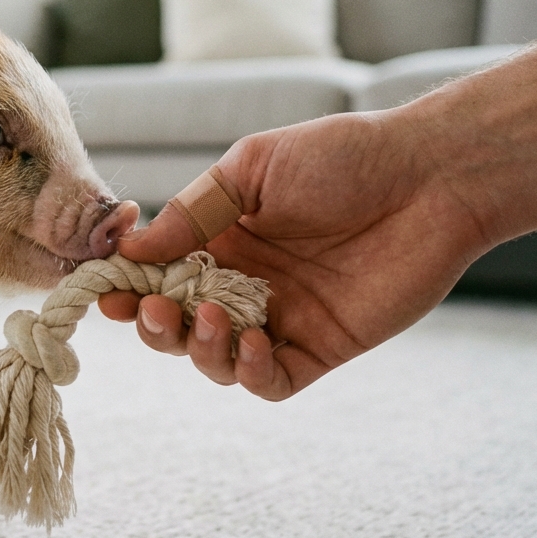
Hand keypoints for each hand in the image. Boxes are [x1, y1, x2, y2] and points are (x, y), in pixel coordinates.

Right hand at [98, 108, 491, 399]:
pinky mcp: (322, 346)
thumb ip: (193, 212)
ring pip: (216, 359)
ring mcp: (281, 317)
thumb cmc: (342, 157)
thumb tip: (130, 247)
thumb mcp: (252, 169)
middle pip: (177, 324)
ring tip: (210, 321)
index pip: (158, 274)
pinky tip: (253, 344)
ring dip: (199, 350)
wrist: (429, 176)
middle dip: (154, 325)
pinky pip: (272, 381)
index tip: (107, 289)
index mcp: (221, 238)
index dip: (127, 287)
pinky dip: (251, 373)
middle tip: (156, 310)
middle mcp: (244, 282)